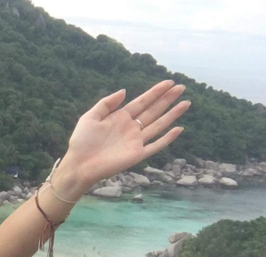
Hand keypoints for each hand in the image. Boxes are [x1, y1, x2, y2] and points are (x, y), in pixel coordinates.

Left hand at [56, 80, 190, 196]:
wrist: (79, 164)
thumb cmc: (81, 142)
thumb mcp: (90, 117)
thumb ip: (107, 103)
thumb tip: (125, 91)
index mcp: (120, 117)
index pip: (142, 102)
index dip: (155, 92)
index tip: (169, 82)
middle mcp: (131, 128)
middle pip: (154, 110)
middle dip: (167, 99)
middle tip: (181, 87)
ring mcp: (136, 141)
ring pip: (159, 125)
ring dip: (172, 114)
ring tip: (186, 102)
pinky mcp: (137, 154)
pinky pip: (156, 145)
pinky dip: (168, 138)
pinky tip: (179, 129)